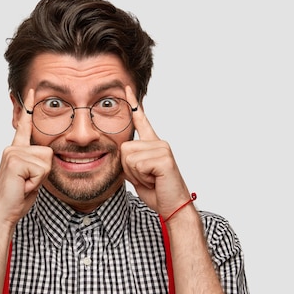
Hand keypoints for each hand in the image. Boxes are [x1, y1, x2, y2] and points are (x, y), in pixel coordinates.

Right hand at [0, 89, 52, 224]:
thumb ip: (37, 164)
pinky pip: (41, 169)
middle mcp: (13, 149)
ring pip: (46, 161)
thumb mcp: (31, 177)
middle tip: (28, 183)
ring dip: (40, 178)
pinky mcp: (15, 161)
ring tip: (25, 185)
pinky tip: (23, 186)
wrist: (2, 213)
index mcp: (16, 150)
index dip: (29, 108)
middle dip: (44, 172)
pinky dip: (35, 182)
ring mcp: (13, 153)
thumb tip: (47, 156)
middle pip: (47, 152)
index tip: (32, 90)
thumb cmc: (17, 198)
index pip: (24, 126)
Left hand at [121, 86, 192, 217]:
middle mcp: (158, 142)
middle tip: (146, 177)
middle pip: (124, 148)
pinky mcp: (164, 157)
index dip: (133, 104)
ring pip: (129, 157)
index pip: (141, 120)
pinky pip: (137, 164)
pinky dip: (142, 177)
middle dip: (128, 168)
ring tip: (151, 179)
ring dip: (135, 173)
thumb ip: (129, 160)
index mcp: (152, 144)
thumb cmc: (156, 191)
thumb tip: (121, 152)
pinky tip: (155, 180)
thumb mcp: (137, 173)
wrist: (172, 205)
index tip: (127, 88)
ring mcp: (162, 148)